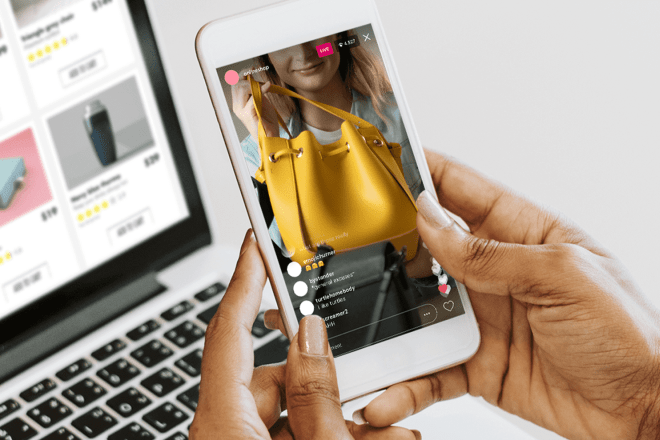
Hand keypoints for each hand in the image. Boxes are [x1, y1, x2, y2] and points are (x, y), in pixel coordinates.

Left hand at [189, 230, 420, 439]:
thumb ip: (316, 394)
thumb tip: (313, 337)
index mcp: (224, 426)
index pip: (229, 332)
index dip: (245, 280)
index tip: (256, 243)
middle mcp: (227, 432)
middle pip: (274, 373)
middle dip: (325, 374)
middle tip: (368, 378)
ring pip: (291, 406)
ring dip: (338, 412)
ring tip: (383, 428)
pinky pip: (292, 429)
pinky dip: (328, 429)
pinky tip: (369, 434)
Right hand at [231, 76, 280, 138]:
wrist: (270, 137)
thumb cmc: (267, 121)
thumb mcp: (261, 102)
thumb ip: (257, 92)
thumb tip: (255, 79)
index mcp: (238, 104)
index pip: (235, 84)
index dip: (242, 75)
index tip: (252, 69)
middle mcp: (237, 108)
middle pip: (237, 85)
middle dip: (247, 77)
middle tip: (258, 76)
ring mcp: (241, 112)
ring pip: (242, 89)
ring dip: (254, 84)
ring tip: (265, 87)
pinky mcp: (249, 115)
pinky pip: (253, 98)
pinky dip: (261, 90)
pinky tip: (268, 86)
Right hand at [354, 150, 659, 439]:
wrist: (645, 413)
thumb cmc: (630, 337)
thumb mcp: (564, 278)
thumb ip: (491, 254)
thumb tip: (433, 223)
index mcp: (526, 234)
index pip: (463, 189)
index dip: (422, 171)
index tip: (382, 157)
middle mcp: (498, 272)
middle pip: (429, 247)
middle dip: (388, 243)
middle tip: (349, 241)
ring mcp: (484, 317)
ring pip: (419, 309)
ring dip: (389, 319)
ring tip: (358, 325)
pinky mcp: (477, 363)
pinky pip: (431, 368)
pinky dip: (406, 381)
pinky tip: (390, 390)